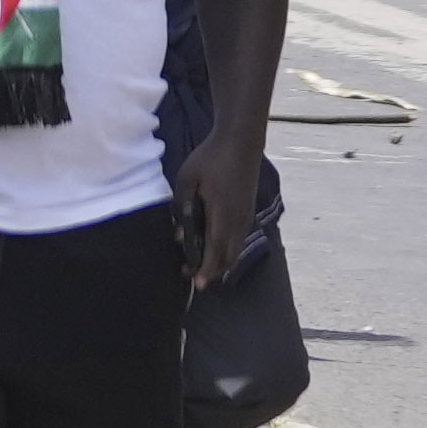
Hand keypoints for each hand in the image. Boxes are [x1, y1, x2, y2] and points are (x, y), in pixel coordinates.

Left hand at [181, 136, 278, 291]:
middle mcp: (238, 221)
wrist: (240, 143)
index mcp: (223, 215)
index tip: (197, 284)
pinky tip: (212, 247)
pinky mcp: (247, 212)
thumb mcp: (186, 180)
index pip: (215, 251)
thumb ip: (182, 208)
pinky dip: (226, 250)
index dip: (206, 270)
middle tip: (190, 275)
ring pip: (235, 250)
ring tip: (199, 264)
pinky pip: (238, 239)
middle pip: (228, 257)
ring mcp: (246, 217)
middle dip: (210, 270)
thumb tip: (180, 235)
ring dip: (219, 261)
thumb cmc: (210, 159)